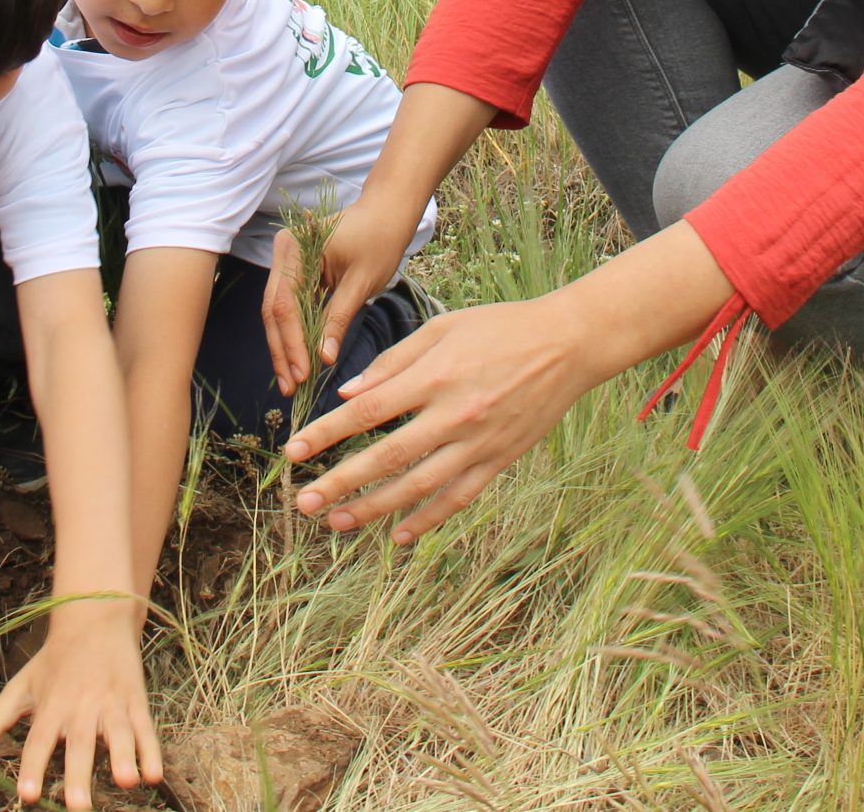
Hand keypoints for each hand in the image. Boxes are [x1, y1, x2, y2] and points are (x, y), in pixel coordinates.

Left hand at [0, 601, 157, 808]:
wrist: (94, 617)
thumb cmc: (54, 660)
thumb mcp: (21, 686)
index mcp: (51, 706)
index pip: (38, 741)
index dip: (32, 767)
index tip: (27, 795)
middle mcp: (81, 707)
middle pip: (80, 744)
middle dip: (79, 775)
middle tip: (77, 807)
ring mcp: (111, 703)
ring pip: (118, 733)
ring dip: (122, 758)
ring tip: (126, 783)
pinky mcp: (135, 700)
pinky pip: (144, 729)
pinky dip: (151, 751)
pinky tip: (153, 775)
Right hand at [261, 196, 415, 393]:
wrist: (385, 214)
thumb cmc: (379, 241)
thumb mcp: (362, 282)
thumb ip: (339, 318)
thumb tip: (324, 358)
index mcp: (296, 248)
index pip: (286, 304)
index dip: (291, 342)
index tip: (303, 374)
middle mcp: (282, 252)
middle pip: (274, 310)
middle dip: (282, 350)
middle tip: (292, 387)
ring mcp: (285, 262)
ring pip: (276, 312)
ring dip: (284, 347)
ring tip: (291, 382)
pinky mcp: (294, 272)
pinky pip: (288, 307)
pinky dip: (292, 334)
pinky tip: (296, 361)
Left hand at [286, 296, 599, 543]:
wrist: (568, 344)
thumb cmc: (501, 327)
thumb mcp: (443, 327)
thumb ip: (394, 361)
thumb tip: (349, 393)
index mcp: (436, 375)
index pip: (368, 411)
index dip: (327, 433)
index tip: (294, 451)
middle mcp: (454, 414)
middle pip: (386, 456)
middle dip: (340, 482)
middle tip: (303, 502)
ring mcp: (479, 442)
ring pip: (418, 486)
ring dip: (375, 509)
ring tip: (337, 523)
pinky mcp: (500, 460)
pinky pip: (458, 497)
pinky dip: (428, 519)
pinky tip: (399, 536)